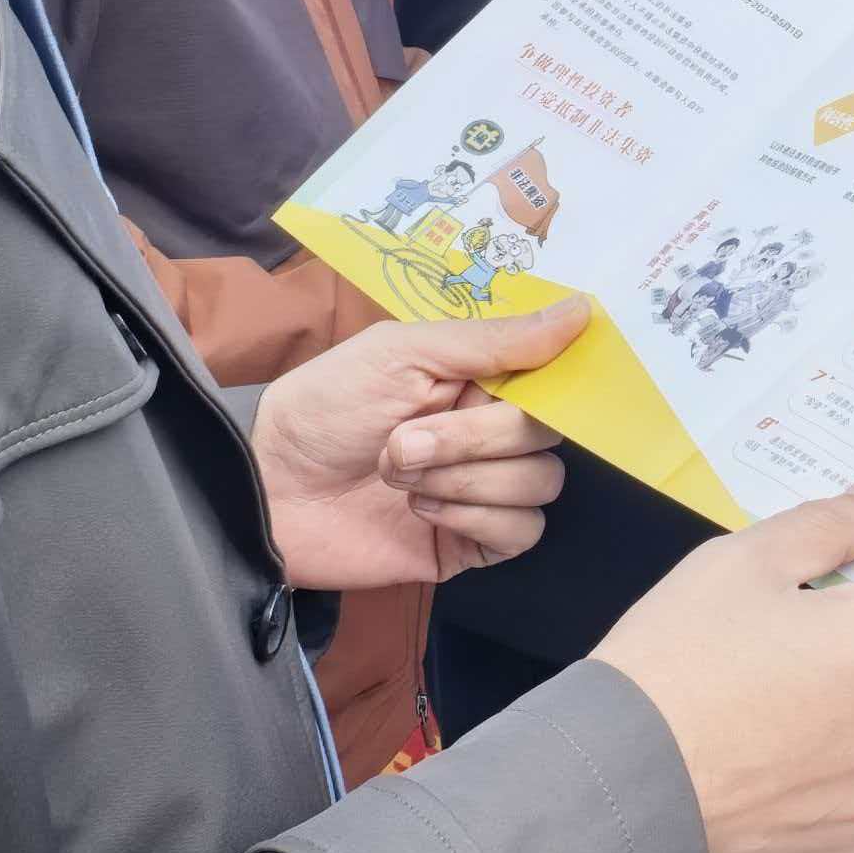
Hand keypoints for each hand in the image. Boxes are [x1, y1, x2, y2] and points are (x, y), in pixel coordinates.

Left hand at [250, 299, 582, 587]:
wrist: (270, 492)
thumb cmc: (324, 409)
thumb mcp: (402, 351)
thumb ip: (495, 338)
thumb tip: (582, 309)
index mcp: (480, 378)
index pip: (553, 378)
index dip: (548, 384)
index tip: (514, 387)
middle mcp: (491, 432)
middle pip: (546, 435)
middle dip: (473, 438)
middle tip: (402, 443)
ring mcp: (485, 489)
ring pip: (540, 484)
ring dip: (466, 478)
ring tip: (401, 478)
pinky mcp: (473, 543)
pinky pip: (522, 532)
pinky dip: (474, 517)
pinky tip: (423, 510)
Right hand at [596, 476, 853, 852]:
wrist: (613, 791)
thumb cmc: (672, 662)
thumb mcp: (739, 562)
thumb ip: (828, 523)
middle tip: (777, 627)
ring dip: (839, 699)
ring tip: (758, 702)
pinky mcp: (843, 845)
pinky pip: (848, 783)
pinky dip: (819, 765)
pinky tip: (759, 759)